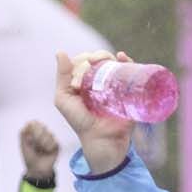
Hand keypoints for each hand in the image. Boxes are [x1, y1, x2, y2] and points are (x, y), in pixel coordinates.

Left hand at [19, 121, 58, 180]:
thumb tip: (27, 124)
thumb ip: (23, 134)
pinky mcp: (56, 144)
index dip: (32, 129)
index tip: (29, 138)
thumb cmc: (29, 157)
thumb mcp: (23, 146)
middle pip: (42, 126)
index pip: (34, 123)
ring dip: (42, 143)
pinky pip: (54, 141)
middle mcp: (43, 134)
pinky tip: (47, 152)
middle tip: (35, 146)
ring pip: (49, 134)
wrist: (37, 169)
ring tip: (40, 150)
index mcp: (34, 133)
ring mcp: (50, 138)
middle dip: (37, 137)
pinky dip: (49, 147)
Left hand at [54, 51, 132, 175]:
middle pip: (101, 60)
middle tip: (94, 61)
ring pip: (114, 63)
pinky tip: (121, 57)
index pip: (85, 61)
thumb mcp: (63, 99)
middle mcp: (100, 81)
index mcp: (85, 82)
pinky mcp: (128, 90)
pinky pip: (130, 70)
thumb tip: (60, 52)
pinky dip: (127, 60)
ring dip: (109, 56)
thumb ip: (61, 78)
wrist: (101, 138)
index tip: (82, 69)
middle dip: (97, 55)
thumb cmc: (80, 121)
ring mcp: (115, 84)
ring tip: (105, 59)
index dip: (83, 59)